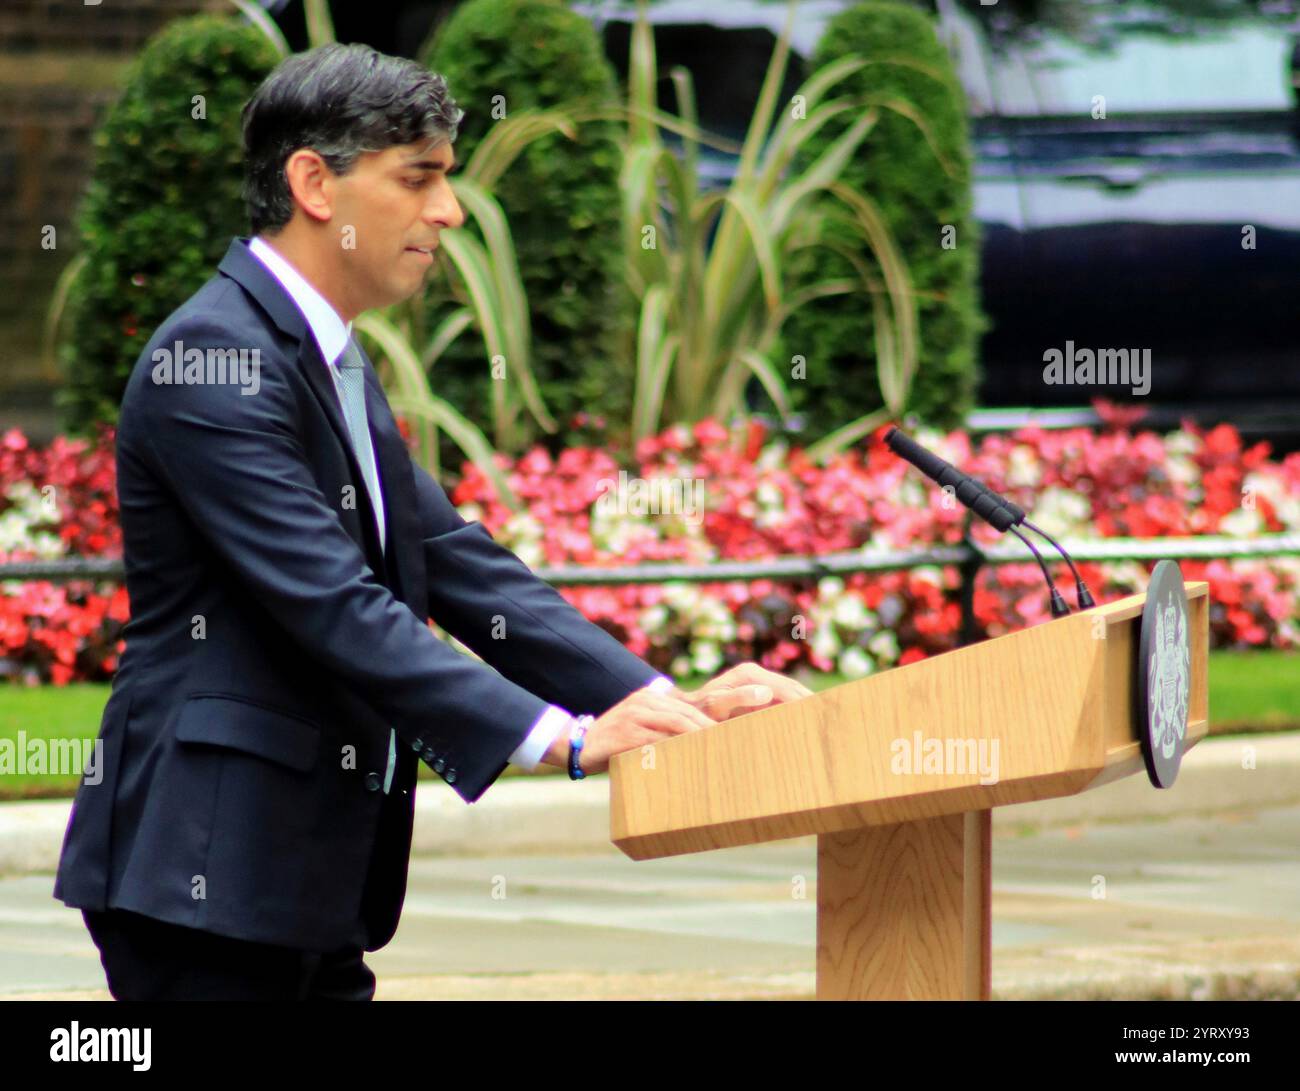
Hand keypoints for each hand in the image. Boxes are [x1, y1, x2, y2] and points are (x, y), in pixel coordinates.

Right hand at [541, 687, 714, 774]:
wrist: (579, 746)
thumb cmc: (614, 742)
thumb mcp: (639, 728)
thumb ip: (662, 729)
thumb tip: (695, 743)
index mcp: (649, 697)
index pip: (687, 705)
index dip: (709, 717)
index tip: (727, 729)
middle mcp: (644, 701)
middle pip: (686, 712)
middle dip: (710, 725)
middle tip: (733, 738)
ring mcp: (635, 714)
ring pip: (676, 722)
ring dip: (700, 735)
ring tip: (719, 747)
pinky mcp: (628, 731)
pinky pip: (659, 738)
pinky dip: (677, 746)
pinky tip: (691, 756)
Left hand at [673, 662, 813, 721]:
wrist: (685, 711)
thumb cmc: (697, 710)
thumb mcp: (714, 704)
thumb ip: (738, 697)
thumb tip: (765, 692)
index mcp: (750, 674)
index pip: (786, 689)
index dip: (804, 702)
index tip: (820, 715)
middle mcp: (757, 675)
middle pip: (793, 689)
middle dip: (811, 704)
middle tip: (832, 721)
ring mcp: (759, 684)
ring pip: (792, 695)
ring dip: (807, 709)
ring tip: (827, 725)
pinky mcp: (760, 695)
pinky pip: (783, 703)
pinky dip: (796, 713)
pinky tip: (807, 726)